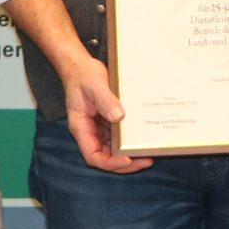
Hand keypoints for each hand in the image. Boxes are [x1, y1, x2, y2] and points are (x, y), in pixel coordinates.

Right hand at [60, 50, 150, 173]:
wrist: (80, 65)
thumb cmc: (83, 75)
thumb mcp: (94, 86)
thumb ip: (105, 101)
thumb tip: (119, 117)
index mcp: (81, 127)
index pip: (93, 156)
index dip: (109, 162)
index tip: (126, 160)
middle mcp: (89, 131)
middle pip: (105, 157)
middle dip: (124, 163)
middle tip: (146, 160)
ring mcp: (98, 127)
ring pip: (113, 149)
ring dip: (129, 153)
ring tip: (148, 153)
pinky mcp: (107, 121)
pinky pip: (118, 136)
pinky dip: (129, 140)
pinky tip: (143, 138)